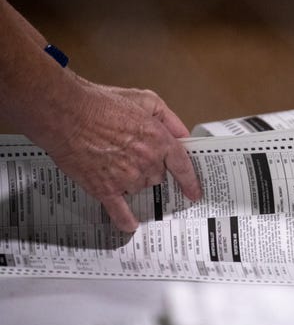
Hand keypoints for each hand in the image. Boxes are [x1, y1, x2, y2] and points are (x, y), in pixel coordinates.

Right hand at [42, 80, 201, 231]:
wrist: (67, 113)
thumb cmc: (102, 103)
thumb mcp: (146, 99)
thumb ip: (169, 119)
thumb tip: (182, 136)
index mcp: (159, 140)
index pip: (182, 166)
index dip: (190, 181)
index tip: (194, 193)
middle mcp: (146, 162)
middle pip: (158, 176)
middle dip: (150, 167)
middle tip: (132, 153)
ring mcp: (126, 177)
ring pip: (139, 187)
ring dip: (132, 180)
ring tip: (114, 162)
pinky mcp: (104, 188)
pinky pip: (119, 210)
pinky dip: (125, 219)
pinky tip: (130, 224)